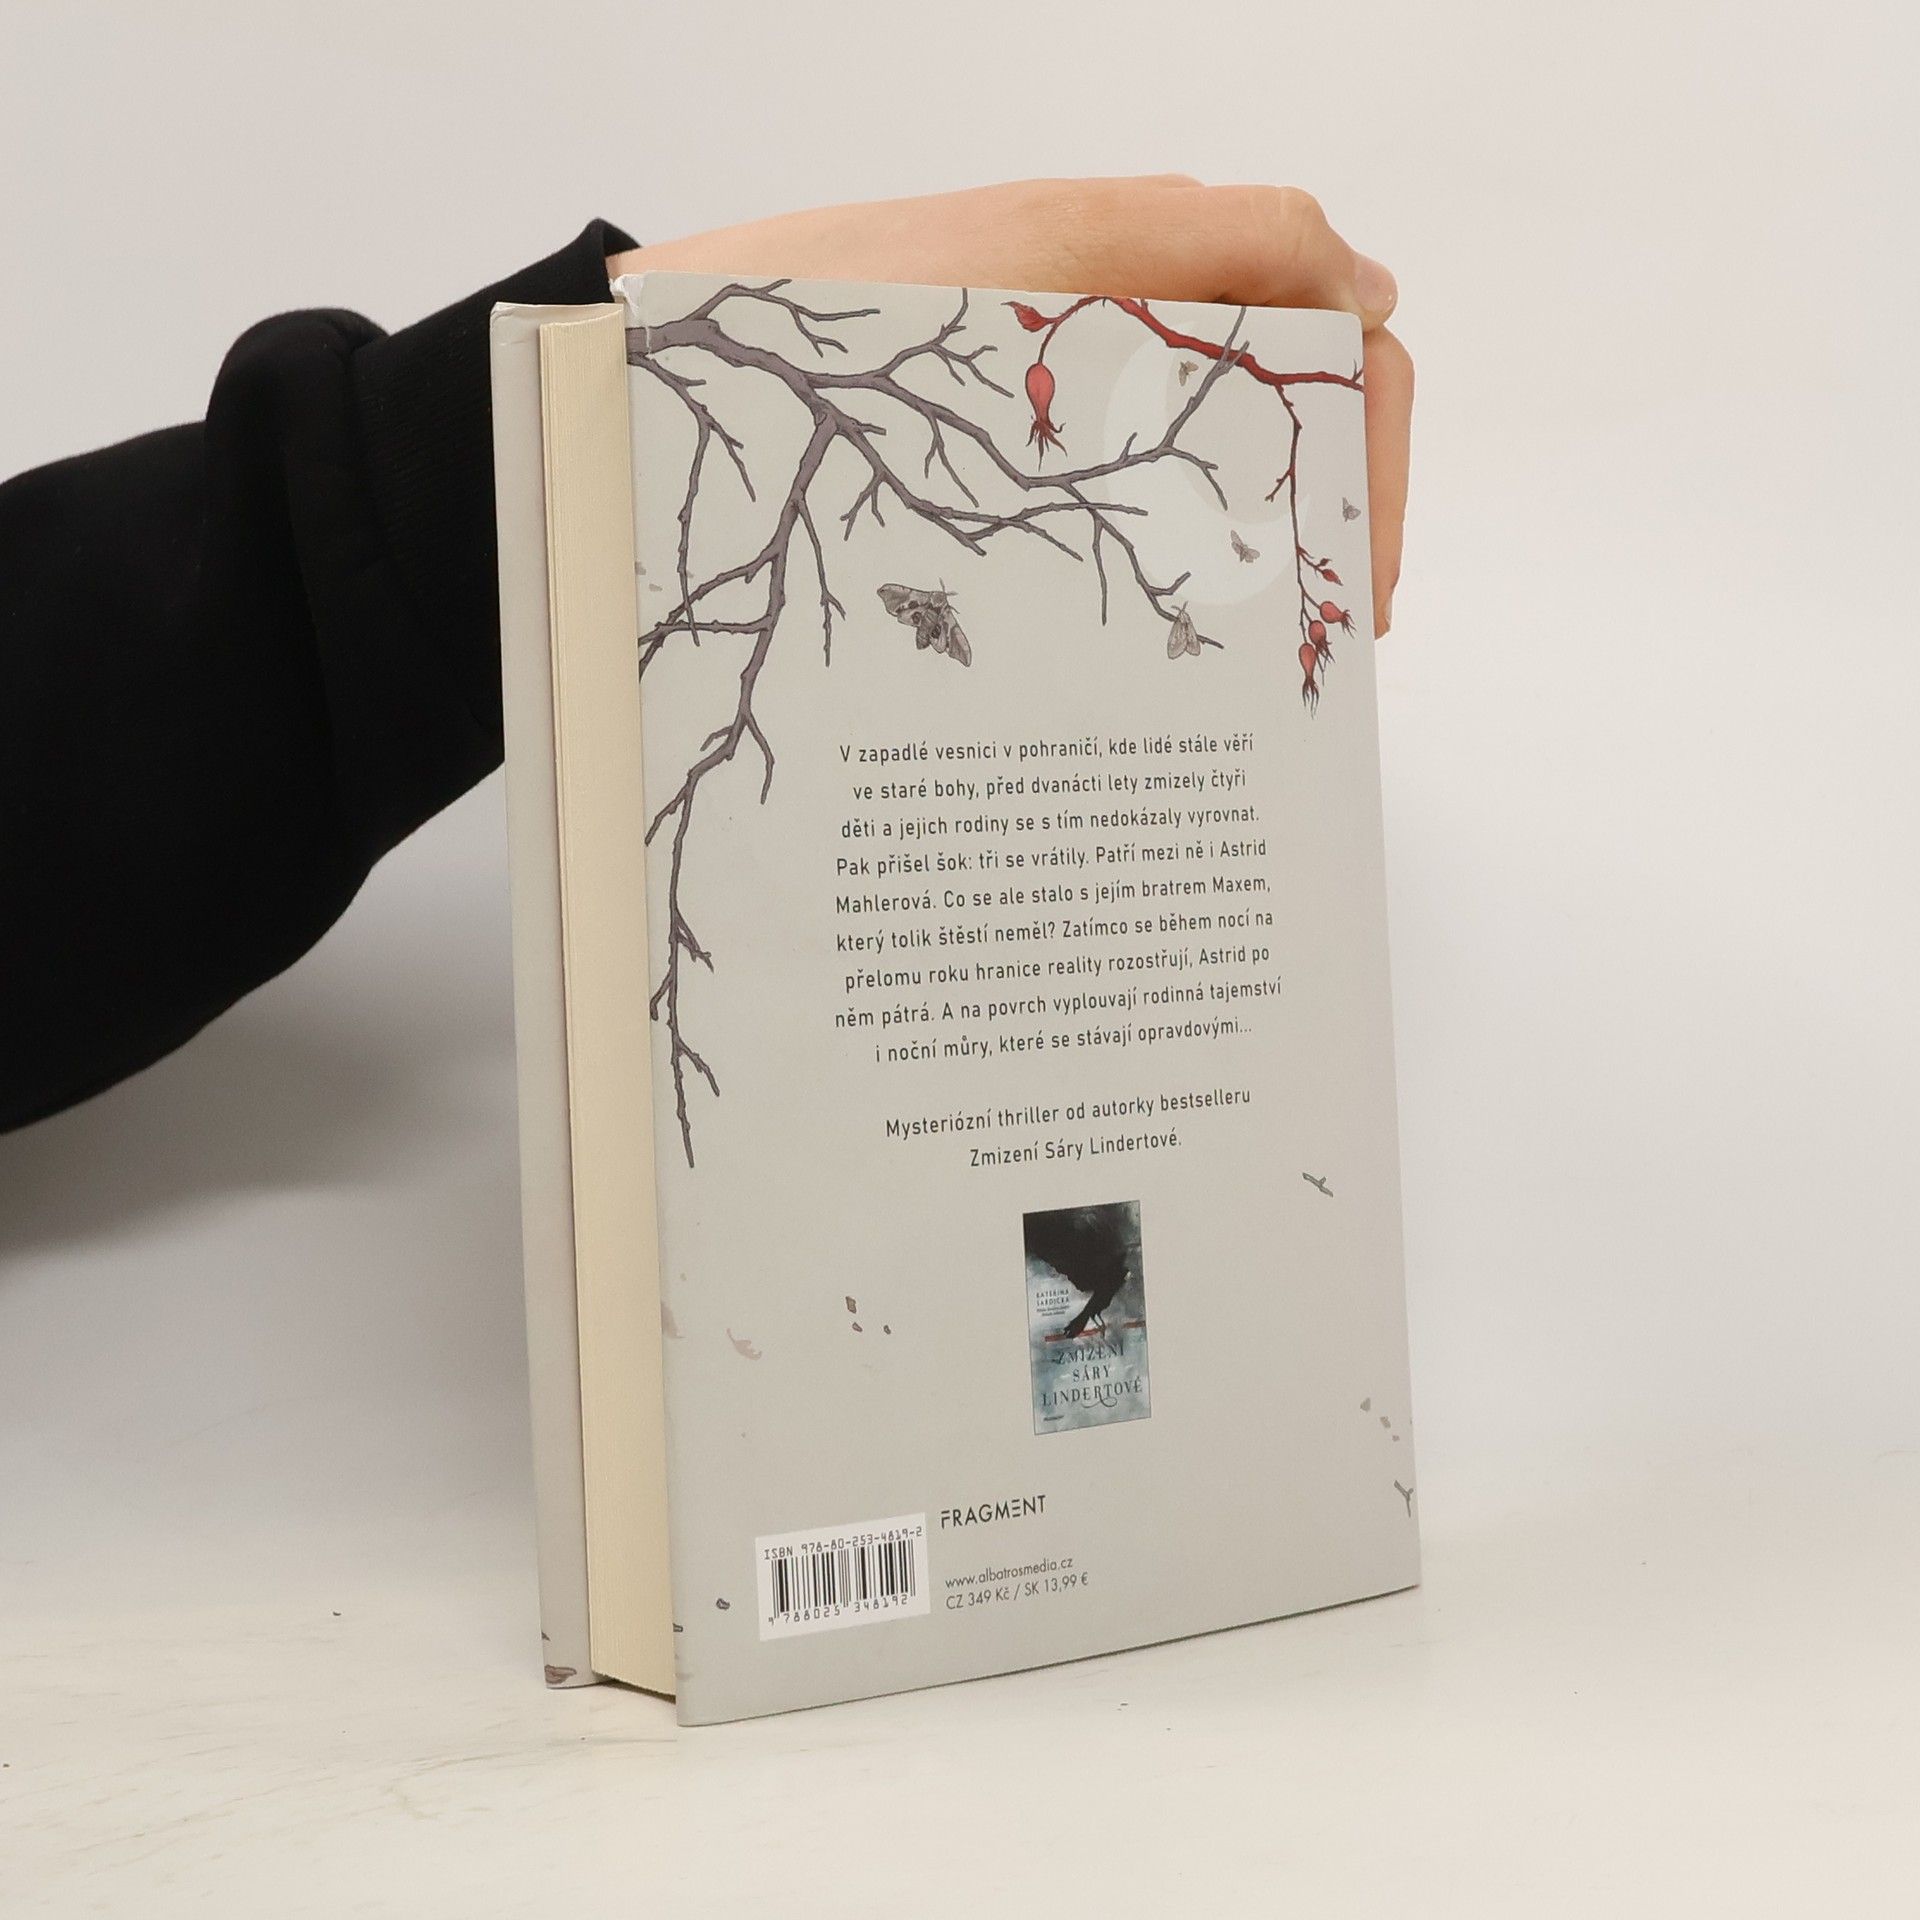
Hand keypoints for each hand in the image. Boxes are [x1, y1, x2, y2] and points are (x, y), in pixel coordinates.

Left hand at [615, 177, 1411, 632]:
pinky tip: (1149, 625)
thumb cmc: (843, 304)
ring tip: (1242, 651)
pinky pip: (1120, 501)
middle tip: (1310, 641)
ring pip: (1209, 472)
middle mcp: (1124, 325)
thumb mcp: (1045, 247)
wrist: (678, 370)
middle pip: (1284, 417)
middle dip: (1320, 521)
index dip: (1373, 453)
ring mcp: (1063, 397)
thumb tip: (1372, 287)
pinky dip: (1160, 561)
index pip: (1336, 335)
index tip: (1357, 584)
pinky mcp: (1004, 454)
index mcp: (1155, 258)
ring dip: (1247, 553)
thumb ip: (1220, 239)